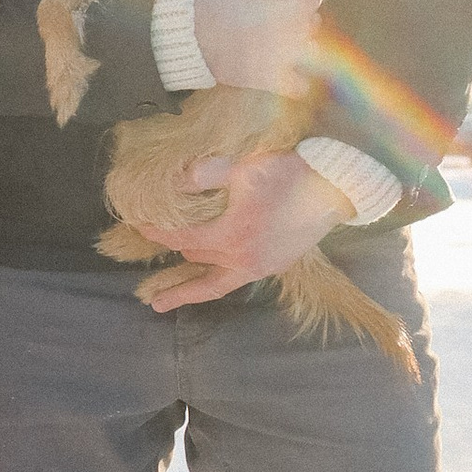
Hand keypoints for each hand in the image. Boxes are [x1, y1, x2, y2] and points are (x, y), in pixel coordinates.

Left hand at [135, 148, 348, 308]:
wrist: (334, 188)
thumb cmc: (288, 173)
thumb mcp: (242, 167)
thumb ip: (204, 174)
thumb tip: (172, 181)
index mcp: (230, 235)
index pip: (180, 238)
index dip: (156, 232)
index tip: (138, 225)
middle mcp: (242, 258)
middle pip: (193, 257)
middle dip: (169, 252)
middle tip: (143, 250)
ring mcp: (259, 266)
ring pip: (212, 283)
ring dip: (185, 291)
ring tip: (158, 304)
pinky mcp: (273, 266)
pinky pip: (233, 281)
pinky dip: (213, 285)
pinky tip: (203, 284)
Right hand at [192, 0, 324, 93]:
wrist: (191, 25)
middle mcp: (305, 27)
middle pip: (314, 21)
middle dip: (298, 17)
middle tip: (269, 15)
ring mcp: (293, 56)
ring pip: (311, 52)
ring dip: (299, 47)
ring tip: (272, 43)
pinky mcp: (277, 79)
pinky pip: (300, 85)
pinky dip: (296, 81)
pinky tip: (283, 73)